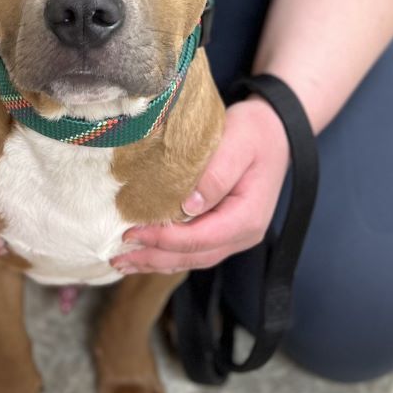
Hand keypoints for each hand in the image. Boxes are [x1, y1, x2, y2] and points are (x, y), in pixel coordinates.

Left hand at [112, 96, 290, 274]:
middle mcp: (243, 234)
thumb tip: (189, 206)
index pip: (199, 239)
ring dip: (157, 262)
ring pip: (192, 258)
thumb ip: (216, 174)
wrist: (276, 131)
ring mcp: (235, 236)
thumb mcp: (238, 143)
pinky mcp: (225, 230)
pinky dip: (168, 253)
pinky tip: (146, 253)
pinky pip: (195, 249)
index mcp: (247, 217)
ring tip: (122, 262)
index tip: (131, 233)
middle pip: (193, 256)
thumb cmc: (256, 132)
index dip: (163, 240)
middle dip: (153, 259)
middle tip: (116, 257)